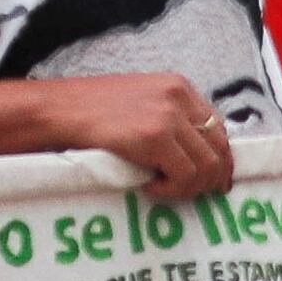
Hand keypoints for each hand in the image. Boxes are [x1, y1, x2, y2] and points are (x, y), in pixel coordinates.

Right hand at [50, 70, 239, 201]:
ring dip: (189, 186)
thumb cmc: (92, 109)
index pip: (218, 126)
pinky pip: (183, 175)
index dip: (220, 157)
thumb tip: (193, 151)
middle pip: (219, 147)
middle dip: (212, 177)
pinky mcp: (155, 136)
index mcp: (179, 86)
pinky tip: (150, 188)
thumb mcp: (141, 102)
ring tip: (164, 190)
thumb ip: (169, 117)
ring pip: (205, 166)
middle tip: (196, 194)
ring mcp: (169, 115)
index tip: (215, 179)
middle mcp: (180, 96)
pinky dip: (172, 189)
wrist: (61, 109)